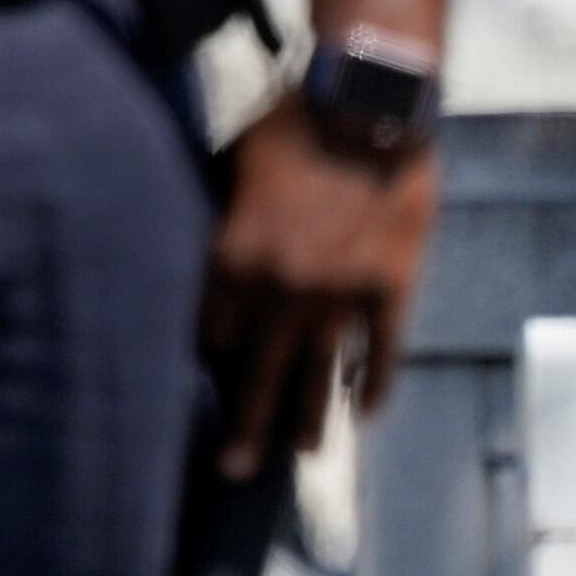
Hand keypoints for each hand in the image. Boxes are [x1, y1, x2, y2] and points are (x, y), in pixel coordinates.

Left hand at [201, 93, 439, 476]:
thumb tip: (183, 249)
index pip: (209, 332)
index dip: (204, 360)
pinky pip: (382, 353)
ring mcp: (341, 296)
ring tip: (300, 457)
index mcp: (233, 259)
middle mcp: (283, 290)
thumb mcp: (228, 166)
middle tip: (231, 471)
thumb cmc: (287, 125)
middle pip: (259, 372)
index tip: (198, 392)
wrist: (368, 105)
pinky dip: (374, 386)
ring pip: (320, 375)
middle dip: (245, 426)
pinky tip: (366, 414)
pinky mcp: (391, 289)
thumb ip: (213, 219)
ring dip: (310, 420)